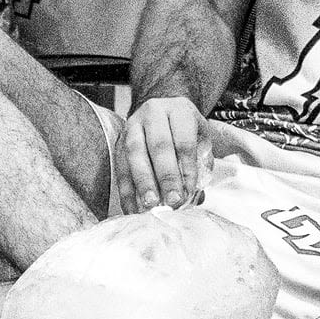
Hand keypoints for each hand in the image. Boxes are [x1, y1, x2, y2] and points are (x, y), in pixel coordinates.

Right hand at [112, 94, 208, 211]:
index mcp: (178, 111)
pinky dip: (126, 190)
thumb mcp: (201, 139)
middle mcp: (153, 114)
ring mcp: (132, 126)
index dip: (186, 168)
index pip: (184, 140)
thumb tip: (195, 197)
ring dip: (142, 182)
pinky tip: (133, 208)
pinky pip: (120, 166)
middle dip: (165, 177)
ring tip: (150, 204)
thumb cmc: (185, 130)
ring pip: (134, 154)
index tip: (189, 191)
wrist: (163, 110)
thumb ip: (201, 165)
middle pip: (158, 146)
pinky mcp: (118, 141)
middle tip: (172, 201)